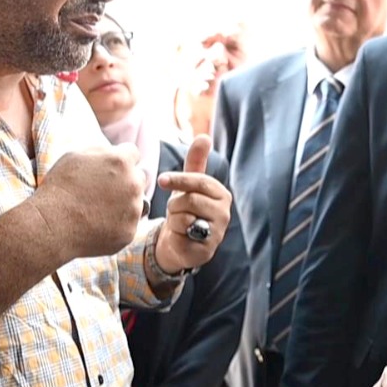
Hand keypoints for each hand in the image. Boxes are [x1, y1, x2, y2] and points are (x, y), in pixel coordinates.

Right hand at [35, 145, 143, 260]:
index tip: (109, 169)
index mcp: (121, 161)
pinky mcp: (130, 231)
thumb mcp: (75, 156)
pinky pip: (129, 224)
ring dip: (124, 203)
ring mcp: (133, 209)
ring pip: (136, 202)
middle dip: (125, 181)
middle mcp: (133, 183)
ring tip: (98, 209)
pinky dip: (118, 224)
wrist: (52, 225)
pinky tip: (98, 224)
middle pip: (138, 178)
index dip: (121, 160)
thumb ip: (102, 151)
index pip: (133, 153)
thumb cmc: (60, 187)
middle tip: (103, 191)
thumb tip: (116, 151)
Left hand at [153, 135, 232, 272]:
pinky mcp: (207, 250)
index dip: (178, 180)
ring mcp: (218, 233)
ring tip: (180, 224)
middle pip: (189, 200)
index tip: (162, 180)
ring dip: (174, 220)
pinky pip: (181, 236)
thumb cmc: (186, 209)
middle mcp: (225, 213)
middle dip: (174, 204)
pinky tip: (180, 236)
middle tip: (176, 210)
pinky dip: (175, 235)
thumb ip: (196, 161)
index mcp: (222, 194)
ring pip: (183, 217)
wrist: (181, 242)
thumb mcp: (189, 184)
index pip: (199, 181)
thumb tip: (204, 136)